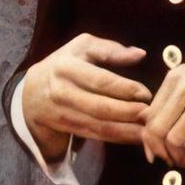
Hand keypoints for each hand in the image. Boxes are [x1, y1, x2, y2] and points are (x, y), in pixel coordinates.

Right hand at [22, 33, 151, 156]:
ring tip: (150, 130)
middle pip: (101, 108)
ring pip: (100, 126)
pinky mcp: (69, 128)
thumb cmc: (64, 63)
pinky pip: (97, 136)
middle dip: (129, 113)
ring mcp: (64, 113)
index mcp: (67, 67)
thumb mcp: (82, 47)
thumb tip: (139, 54)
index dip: (125, 88)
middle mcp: (63, 92)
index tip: (146, 93)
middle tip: (152, 114)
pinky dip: (119, 138)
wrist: (31, 93)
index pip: (100, 80)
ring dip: (127, 130)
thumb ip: (110, 49)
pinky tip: (137, 137)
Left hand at [141, 63, 184, 166]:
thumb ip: (170, 107)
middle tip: (172, 159)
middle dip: (162, 150)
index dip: (149, 139)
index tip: (156, 152)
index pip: (150, 115)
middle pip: (157, 128)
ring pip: (174, 139)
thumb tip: (149, 141)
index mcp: (175, 77)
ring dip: (181, 154)